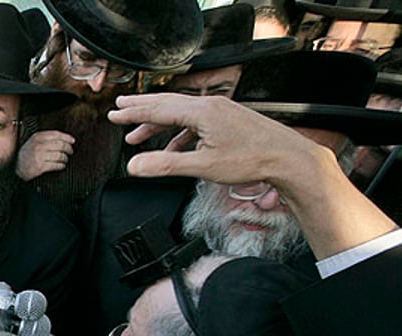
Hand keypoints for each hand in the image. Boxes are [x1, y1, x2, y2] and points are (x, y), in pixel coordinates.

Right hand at [17, 130, 75, 179]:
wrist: (16, 167)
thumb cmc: (26, 154)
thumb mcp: (33, 142)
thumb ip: (46, 138)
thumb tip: (64, 139)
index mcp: (37, 137)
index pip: (56, 134)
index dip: (67, 137)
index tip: (72, 140)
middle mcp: (39, 146)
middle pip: (60, 144)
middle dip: (68, 148)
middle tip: (70, 151)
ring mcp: (39, 156)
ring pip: (59, 155)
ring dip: (65, 158)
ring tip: (65, 159)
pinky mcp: (41, 167)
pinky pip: (56, 165)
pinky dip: (61, 165)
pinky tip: (61, 165)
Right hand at [108, 94, 312, 186]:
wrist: (288, 158)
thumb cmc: (252, 159)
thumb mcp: (203, 166)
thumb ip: (166, 165)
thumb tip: (135, 165)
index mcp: (202, 112)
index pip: (158, 109)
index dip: (133, 113)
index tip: (114, 115)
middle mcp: (211, 105)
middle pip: (167, 103)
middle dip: (141, 108)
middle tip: (120, 108)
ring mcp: (221, 111)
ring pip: (181, 113)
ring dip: (158, 123)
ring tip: (138, 135)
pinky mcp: (229, 120)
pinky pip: (195, 122)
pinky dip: (178, 133)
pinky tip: (174, 147)